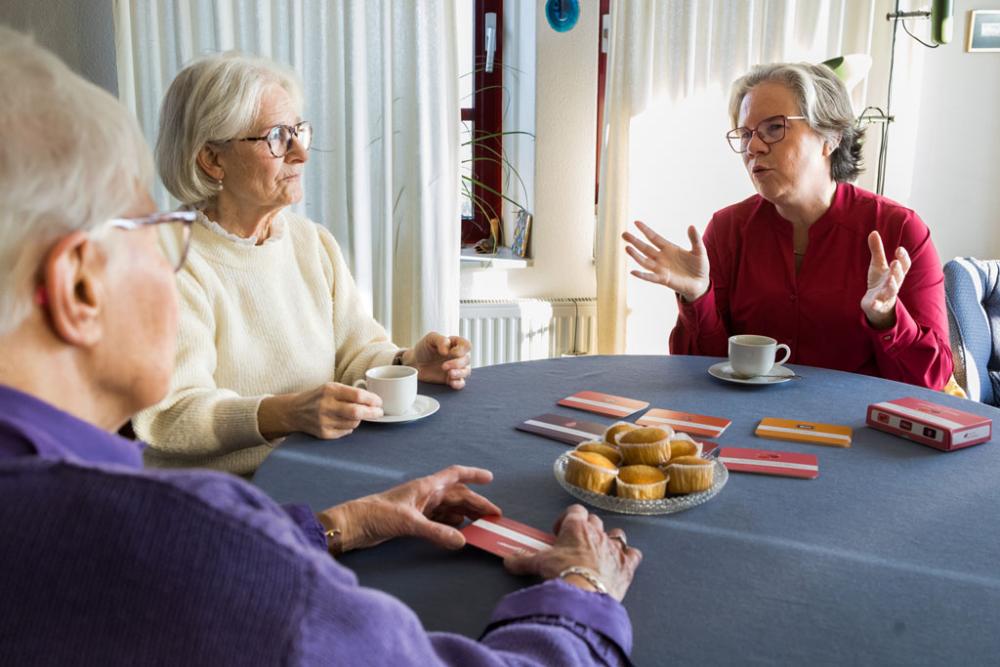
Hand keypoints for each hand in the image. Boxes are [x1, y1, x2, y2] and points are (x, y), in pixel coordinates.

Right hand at [258, 383, 382, 439]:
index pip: (357, 395)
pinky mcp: (324, 434)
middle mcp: (326, 406)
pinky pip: (346, 431)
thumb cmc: (318, 397)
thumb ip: (350, 392)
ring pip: (353, 423)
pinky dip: (349, 427)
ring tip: (357, 415)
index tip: (379, 402)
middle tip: (379, 412)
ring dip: (360, 419)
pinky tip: (344, 421)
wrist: (294, 411)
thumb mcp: (331, 387)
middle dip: (372, 413)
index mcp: (330, 390)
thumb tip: (373, 400)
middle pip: (357, 412)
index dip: (372, 400)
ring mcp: (324, 421)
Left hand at [319, 465, 500, 551]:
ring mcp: (420, 507)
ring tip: (481, 524)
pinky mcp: (414, 521)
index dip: (473, 474)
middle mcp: (425, 494)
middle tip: (494, 516)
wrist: (353, 526)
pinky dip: (451, 524)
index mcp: (425, 486)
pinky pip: (440, 519)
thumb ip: (437, 532)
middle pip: (457, 495)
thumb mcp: (409, 523)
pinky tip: (459, 530)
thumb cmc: (377, 515)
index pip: (455, 475)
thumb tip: (463, 540)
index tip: (491, 479)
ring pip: (449, 508)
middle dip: (476, 503)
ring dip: (465, 514)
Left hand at [404, 332, 471, 388]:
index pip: (466, 345)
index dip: (462, 350)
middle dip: (457, 363)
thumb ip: (441, 340)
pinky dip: (458, 383)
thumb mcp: (430, 339)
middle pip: (467, 359)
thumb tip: (447, 351)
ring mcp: (456, 368)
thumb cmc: (423, 349)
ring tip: (449, 374)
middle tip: (444, 366)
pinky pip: (461, 383)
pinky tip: (451, 382)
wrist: (414, 363)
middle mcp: (458, 356)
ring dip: (459, 373)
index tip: (451, 352)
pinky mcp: (451, 379)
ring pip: (466, 371)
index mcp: (455, 344)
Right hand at [503, 504, 641, 601]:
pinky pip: (634, 554)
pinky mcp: (627, 565)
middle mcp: (597, 532)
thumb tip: (508, 560)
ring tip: (600, 550)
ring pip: (616, 533)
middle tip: (575, 544)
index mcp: (576, 527)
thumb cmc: (563, 573)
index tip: (559, 532)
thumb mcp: (539, 564)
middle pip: (594, 521)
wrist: (585, 594)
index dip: (567, 518)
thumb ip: (523, 560)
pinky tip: (623, 563)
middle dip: (586, 529)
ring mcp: (614, 548)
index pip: (575, 511)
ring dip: (610, 539)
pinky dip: (630, 557)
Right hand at [623, 221, 709, 301]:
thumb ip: (695, 239)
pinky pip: (651, 277)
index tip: (636, 222)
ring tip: (627, 248)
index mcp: (669, 248)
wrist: (701, 283)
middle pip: (645, 248)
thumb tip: (691, 226)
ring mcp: (661, 269)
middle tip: (624, 234)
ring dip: (636, 256)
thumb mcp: (699, 251)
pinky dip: (642, 275)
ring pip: (645, 261)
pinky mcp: (664, 280)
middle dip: (634, 241)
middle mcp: (662, 258)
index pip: (654, 237)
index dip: (645, 230)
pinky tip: (633, 272)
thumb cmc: (699, 266)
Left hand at [861, 231, 909, 329]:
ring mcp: (886, 296)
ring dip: (892, 285)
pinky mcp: (877, 305)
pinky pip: (878, 305)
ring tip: (890, 278)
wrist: (875, 304)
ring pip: (891, 291)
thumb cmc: (880, 282)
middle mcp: (893, 284)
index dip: (903, 258)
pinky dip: (877, 304)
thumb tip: (873, 232)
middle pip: (899, 277)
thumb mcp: (878, 265)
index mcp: (895, 274)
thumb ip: (877, 250)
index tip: (899, 249)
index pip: (904, 265)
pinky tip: (873, 302)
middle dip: (898, 270)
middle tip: (895, 262)